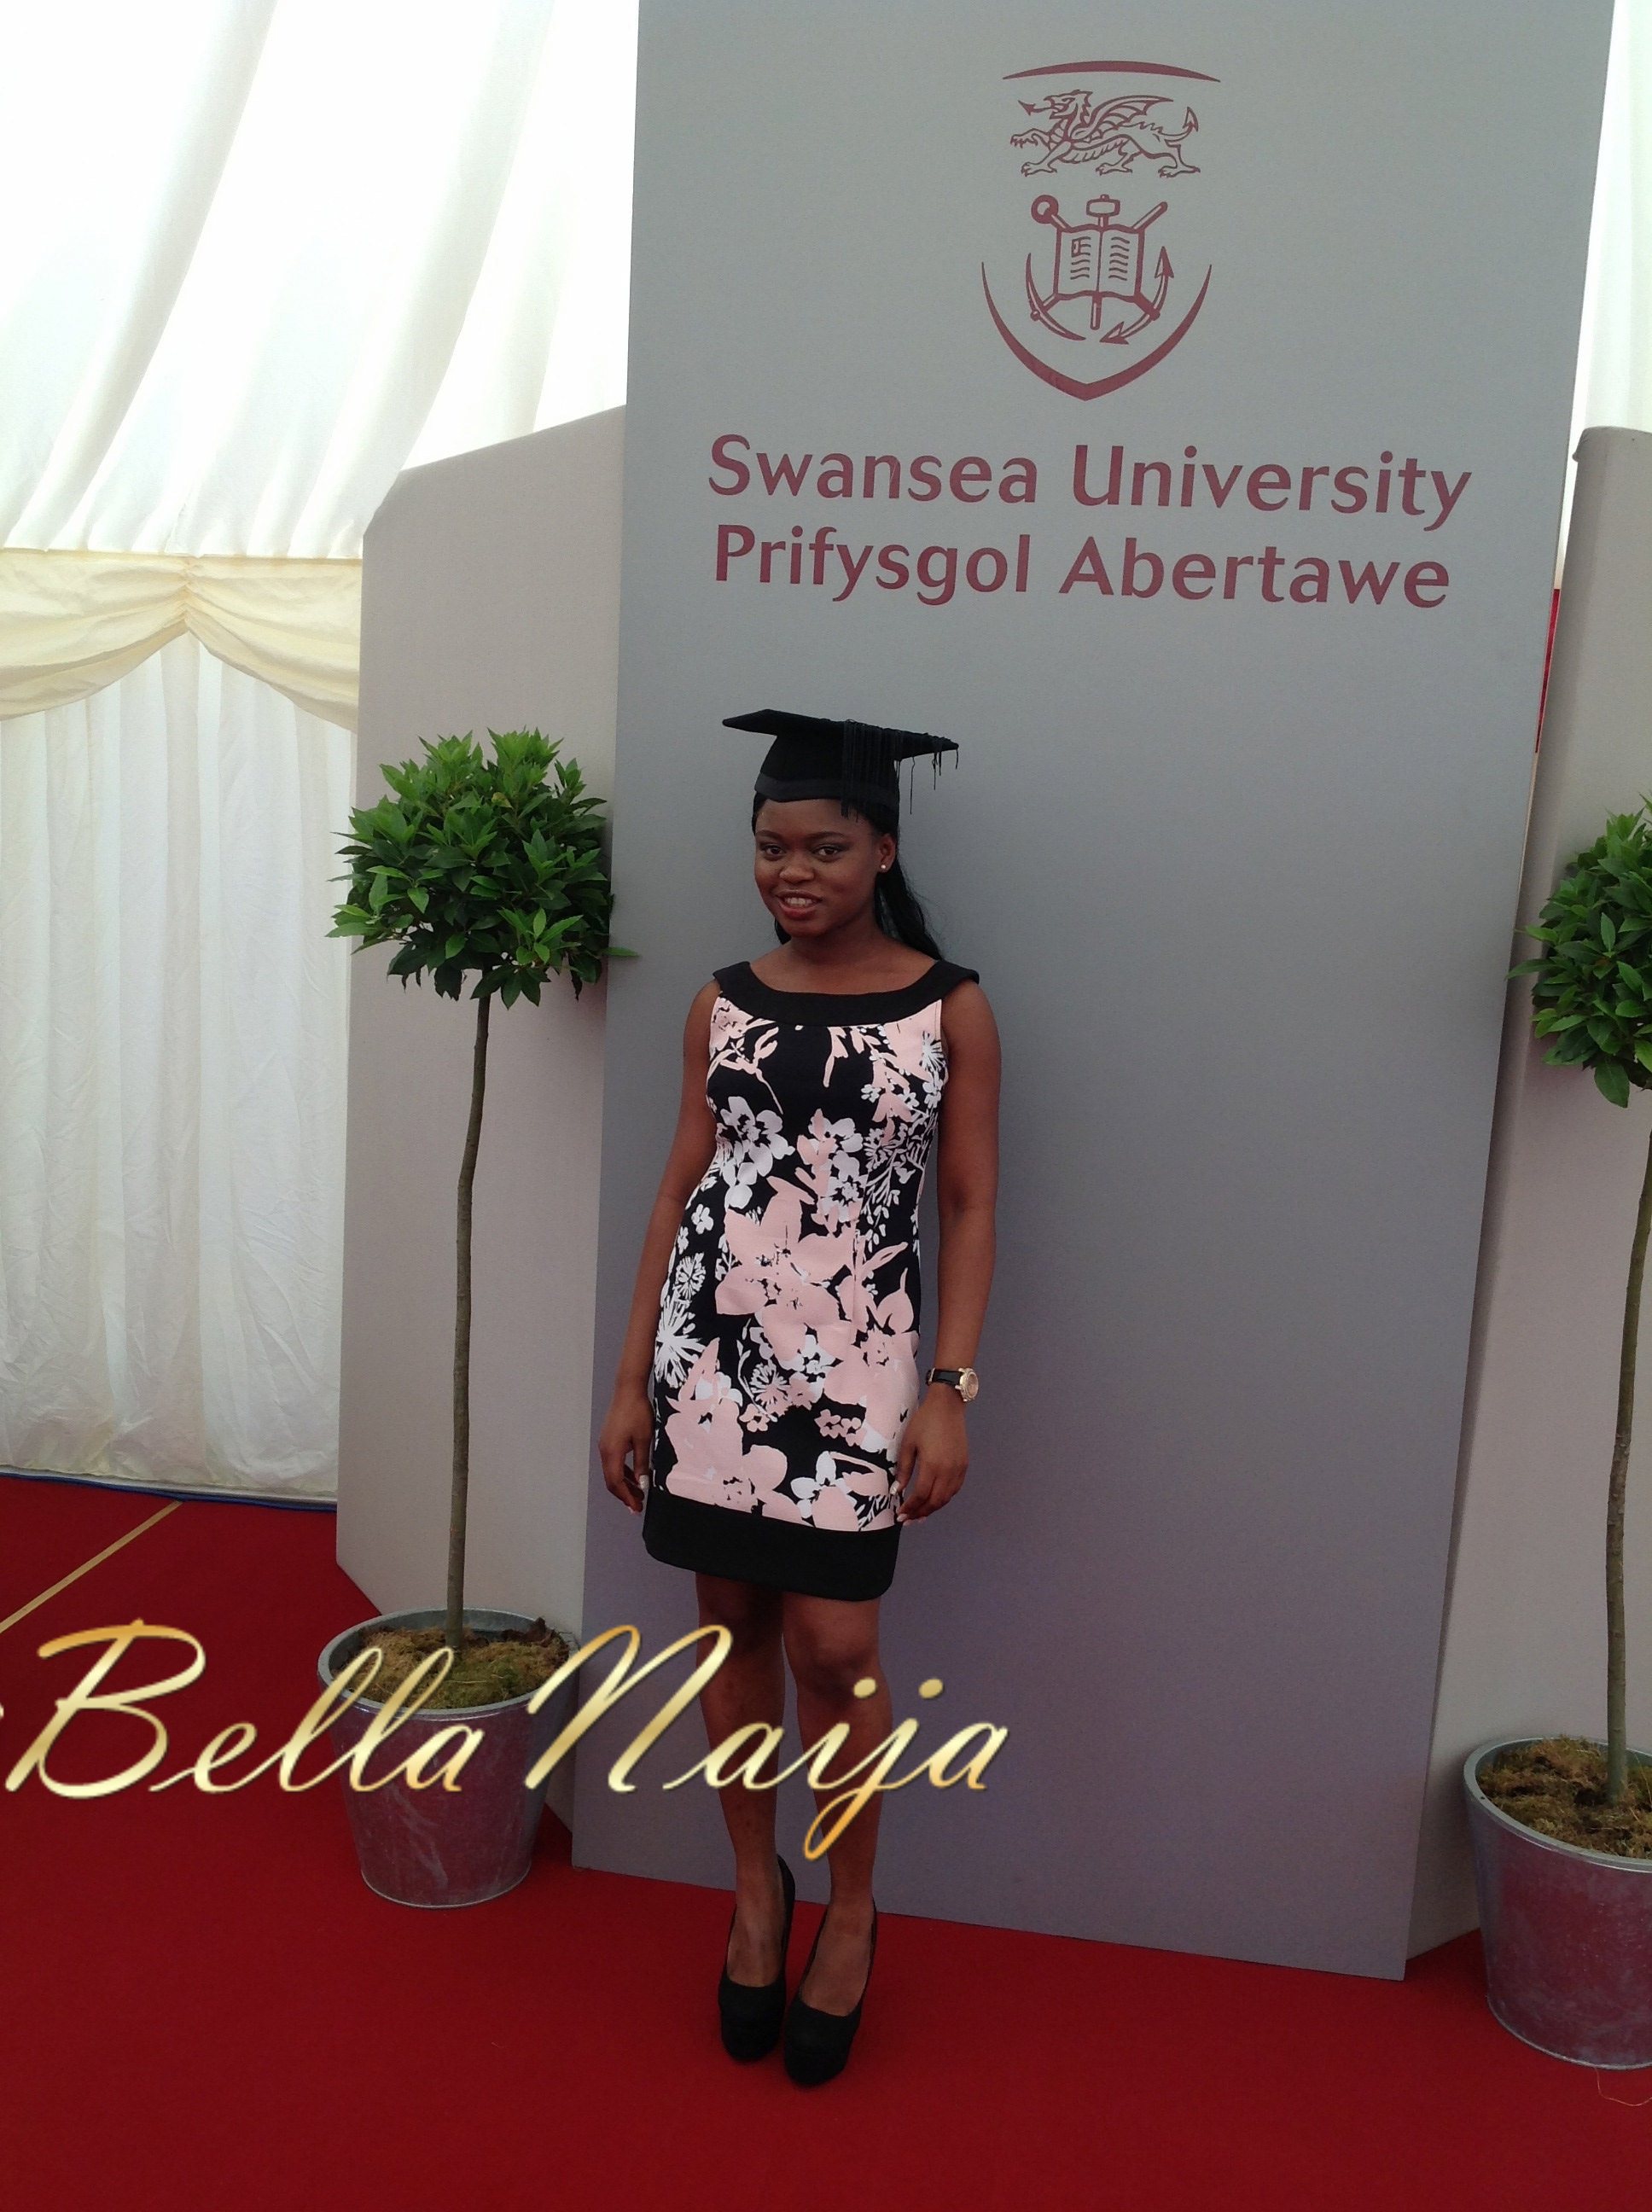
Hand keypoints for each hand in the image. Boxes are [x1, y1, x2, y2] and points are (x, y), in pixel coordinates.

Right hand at [599, 1385, 653, 1512]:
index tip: (636, 1508)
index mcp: (611, 1452)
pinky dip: (623, 1472)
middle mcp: (604, 1451)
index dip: (626, 1497)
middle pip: (611, 1481)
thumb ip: (642, 1463)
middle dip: (624, 1495)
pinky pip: (613, 1462)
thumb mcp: (644, 1440)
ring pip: (612, 1472)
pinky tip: (634, 1476)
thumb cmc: (637, 1412)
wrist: (628, 1390)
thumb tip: (642, 1484)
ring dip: (624, 1485)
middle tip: (637, 1507)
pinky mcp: (608, 1440)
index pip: (616, 1483)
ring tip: (638, 1494)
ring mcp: (605, 1445)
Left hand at [893, 1387, 967, 1522]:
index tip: (900, 1515)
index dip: (910, 1508)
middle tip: (908, 1520)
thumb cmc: (924, 1422)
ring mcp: (959, 1469)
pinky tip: (934, 1500)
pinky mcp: (964, 1466)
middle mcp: (948, 1471)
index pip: (921, 1495)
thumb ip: (903, 1469)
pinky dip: (944, 1498)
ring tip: (920, 1514)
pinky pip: (955, 1489)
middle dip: (921, 1513)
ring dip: (933, 1508)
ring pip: (946, 1498)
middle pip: (935, 1501)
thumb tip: (897, 1491)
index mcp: (932, 1466)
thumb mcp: (908, 1444)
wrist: (947, 1407)